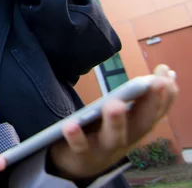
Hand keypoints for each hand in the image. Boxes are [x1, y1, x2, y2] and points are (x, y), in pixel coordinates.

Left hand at [49, 64, 177, 180]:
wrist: (78, 165)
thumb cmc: (104, 133)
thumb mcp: (126, 116)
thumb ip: (139, 98)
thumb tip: (164, 72)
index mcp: (137, 127)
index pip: (156, 110)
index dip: (165, 94)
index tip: (165, 73)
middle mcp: (126, 139)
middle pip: (142, 123)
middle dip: (152, 104)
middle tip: (156, 83)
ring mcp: (105, 148)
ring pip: (114, 137)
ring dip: (116, 121)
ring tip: (115, 104)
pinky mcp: (82, 155)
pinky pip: (80, 147)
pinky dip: (76, 137)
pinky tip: (70, 125)